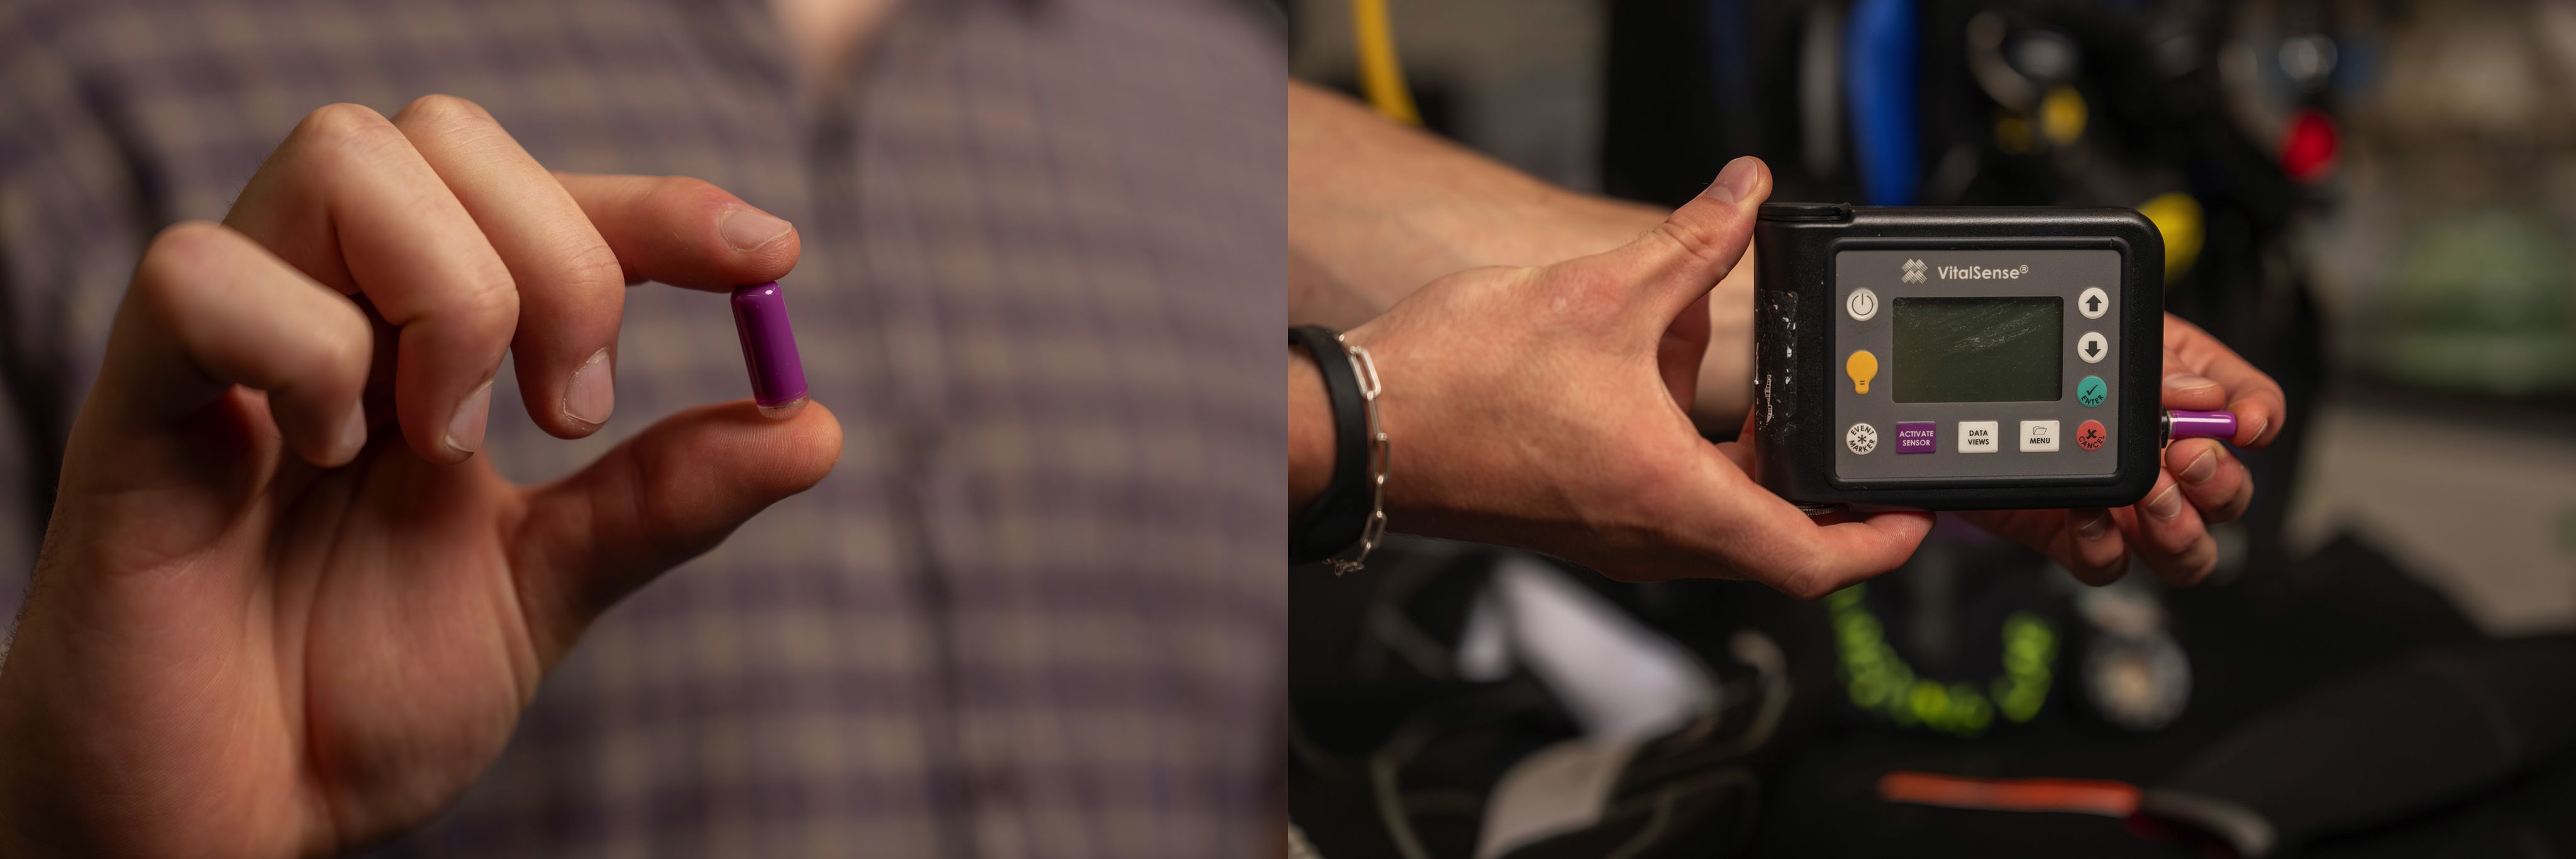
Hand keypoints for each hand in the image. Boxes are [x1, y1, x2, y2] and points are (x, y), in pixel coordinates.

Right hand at [0, 97, 842, 856]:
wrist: (234, 820)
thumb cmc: (353, 699)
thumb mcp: (546, 588)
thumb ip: (663, 500)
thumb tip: (814, 425)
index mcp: (421, 338)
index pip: (541, 197)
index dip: (660, 206)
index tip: (769, 256)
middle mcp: (326, 305)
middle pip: (446, 131)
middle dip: (560, 256)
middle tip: (567, 411)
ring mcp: (228, 341)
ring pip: (342, 158)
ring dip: (446, 293)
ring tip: (442, 442)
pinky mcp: (138, 400)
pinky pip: (202, 274)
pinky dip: (303, 348)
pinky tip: (322, 453)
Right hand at [1334, 157, 1930, 594]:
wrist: (1361, 426)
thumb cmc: (1458, 387)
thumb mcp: (1598, 293)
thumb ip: (1688, 241)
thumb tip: (1742, 192)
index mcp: (1672, 498)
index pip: (1813, 559)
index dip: (1883, 541)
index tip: (1919, 509)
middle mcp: (1649, 536)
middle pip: (1774, 535)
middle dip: (1818, 475)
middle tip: (1853, 422)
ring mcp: (1613, 532)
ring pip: (1717, 508)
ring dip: (1745, 448)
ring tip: (1751, 371)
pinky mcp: (1579, 514)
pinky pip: (1666, 490)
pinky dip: (1687, 437)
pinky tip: (1660, 358)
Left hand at [1960, 314, 2285, 585]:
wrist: (1980, 386)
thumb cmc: (2055, 353)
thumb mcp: (2112, 336)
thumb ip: (2159, 364)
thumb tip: (2199, 395)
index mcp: (2191, 403)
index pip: (2253, 416)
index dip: (2259, 420)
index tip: (2246, 423)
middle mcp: (2171, 467)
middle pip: (2230, 498)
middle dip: (2219, 482)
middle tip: (2187, 456)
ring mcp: (2130, 511)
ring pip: (2187, 553)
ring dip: (2179, 530)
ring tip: (2151, 495)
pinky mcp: (2077, 537)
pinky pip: (2107, 565)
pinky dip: (2103, 547)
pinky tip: (2086, 515)